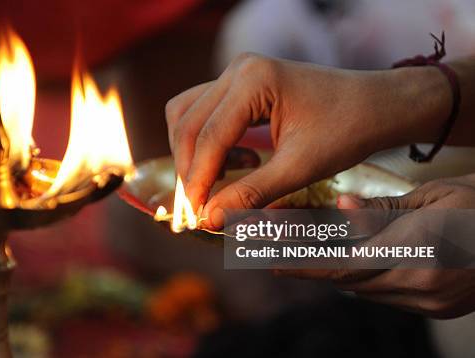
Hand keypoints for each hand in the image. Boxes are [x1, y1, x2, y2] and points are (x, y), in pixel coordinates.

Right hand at [166, 53, 450, 228]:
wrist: (376, 106)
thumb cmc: (346, 131)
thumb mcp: (299, 168)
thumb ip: (251, 193)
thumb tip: (210, 219)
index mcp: (254, 81)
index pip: (208, 136)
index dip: (197, 178)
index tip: (195, 214)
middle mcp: (239, 69)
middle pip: (187, 122)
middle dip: (190, 167)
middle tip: (200, 204)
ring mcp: (238, 72)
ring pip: (188, 114)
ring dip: (194, 152)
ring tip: (221, 180)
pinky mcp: (241, 82)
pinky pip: (204, 111)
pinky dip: (208, 140)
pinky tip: (242, 161)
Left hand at [276, 174, 474, 317]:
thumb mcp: (431, 197)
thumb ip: (382, 209)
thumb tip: (341, 207)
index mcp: (415, 252)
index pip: (342, 267)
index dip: (303, 265)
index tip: (272, 261)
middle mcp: (420, 285)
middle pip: (349, 282)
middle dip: (313, 268)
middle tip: (280, 254)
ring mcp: (431, 303)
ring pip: (365, 290)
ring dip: (339, 273)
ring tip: (313, 252)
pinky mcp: (439, 310)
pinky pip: (387, 296)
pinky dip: (367, 279)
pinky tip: (357, 259)